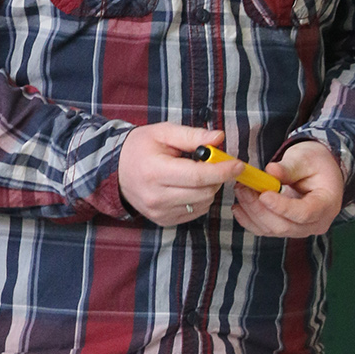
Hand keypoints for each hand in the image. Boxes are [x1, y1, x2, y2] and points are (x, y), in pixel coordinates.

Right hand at [117, 124, 242, 225]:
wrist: (115, 170)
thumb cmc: (141, 147)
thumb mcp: (164, 133)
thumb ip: (193, 135)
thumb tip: (219, 138)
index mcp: (155, 171)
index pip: (197, 176)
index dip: (222, 170)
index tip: (238, 164)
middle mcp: (156, 196)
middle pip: (204, 192)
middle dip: (217, 178)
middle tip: (214, 164)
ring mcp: (159, 212)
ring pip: (202, 204)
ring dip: (209, 189)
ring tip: (197, 174)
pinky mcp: (163, 220)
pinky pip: (194, 212)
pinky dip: (200, 199)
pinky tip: (189, 187)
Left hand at [232, 140, 344, 237]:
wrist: (319, 171)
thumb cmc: (316, 163)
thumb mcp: (305, 158)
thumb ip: (289, 167)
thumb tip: (271, 171)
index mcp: (327, 204)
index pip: (304, 213)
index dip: (282, 207)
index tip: (263, 194)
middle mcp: (316, 223)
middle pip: (284, 225)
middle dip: (260, 209)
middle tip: (244, 189)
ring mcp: (301, 229)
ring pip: (273, 230)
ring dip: (252, 212)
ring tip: (241, 191)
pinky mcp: (288, 229)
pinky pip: (266, 230)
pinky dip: (250, 220)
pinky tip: (240, 207)